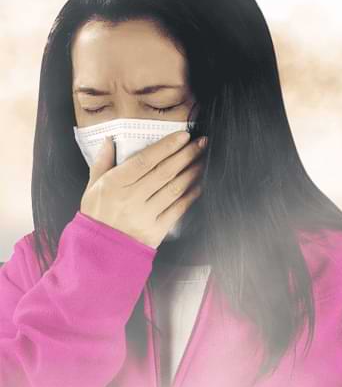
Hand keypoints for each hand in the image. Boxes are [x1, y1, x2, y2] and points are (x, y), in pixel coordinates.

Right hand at [80, 131, 207, 248]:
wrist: (99, 251)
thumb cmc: (97, 215)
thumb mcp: (93, 187)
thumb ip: (102, 162)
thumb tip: (110, 140)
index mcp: (115, 184)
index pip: (146, 160)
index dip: (167, 146)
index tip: (183, 135)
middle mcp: (131, 198)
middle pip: (165, 172)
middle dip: (186, 154)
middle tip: (201, 143)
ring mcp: (145, 215)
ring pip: (174, 189)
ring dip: (192, 172)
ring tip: (202, 160)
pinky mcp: (156, 230)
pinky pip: (178, 209)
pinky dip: (191, 196)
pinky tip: (199, 185)